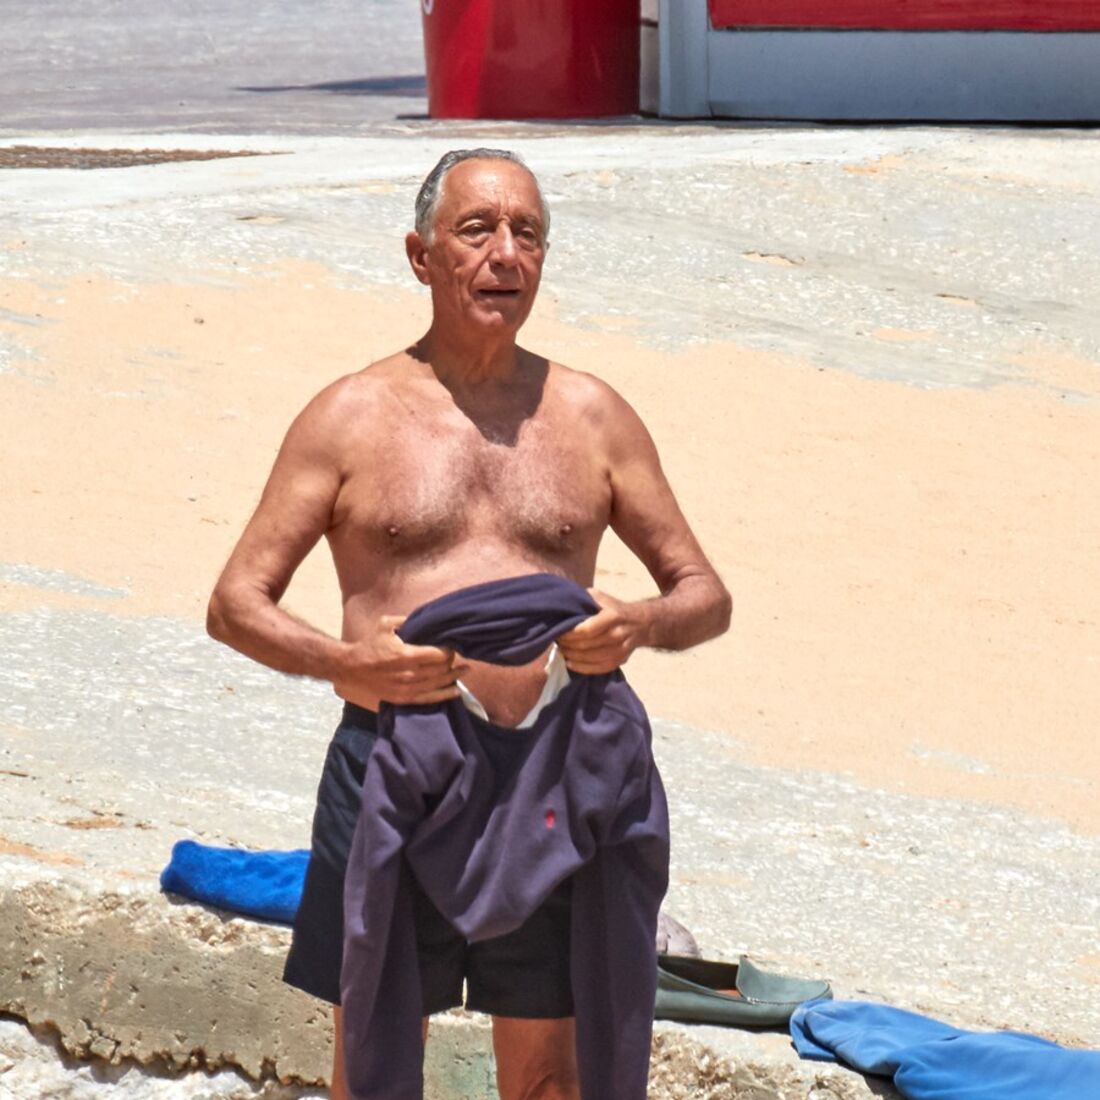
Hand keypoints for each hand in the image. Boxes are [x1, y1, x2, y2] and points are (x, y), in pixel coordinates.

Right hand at [332, 615, 467, 706]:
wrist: (352, 668)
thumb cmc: (370, 644)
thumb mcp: (385, 624)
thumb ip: (406, 620)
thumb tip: (426, 619)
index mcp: (404, 655)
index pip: (437, 655)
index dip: (448, 650)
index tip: (452, 645)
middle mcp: (408, 674)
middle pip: (439, 670)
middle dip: (451, 663)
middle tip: (459, 656)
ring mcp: (406, 689)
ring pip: (437, 684)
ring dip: (453, 677)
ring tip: (465, 670)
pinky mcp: (403, 699)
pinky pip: (428, 699)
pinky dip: (444, 695)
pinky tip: (456, 690)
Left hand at [557, 589, 652, 674]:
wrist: (642, 623)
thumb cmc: (615, 608)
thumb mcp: (601, 597)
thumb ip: (583, 598)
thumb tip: (562, 602)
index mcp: (612, 616)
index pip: (586, 630)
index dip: (569, 634)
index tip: (559, 631)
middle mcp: (617, 634)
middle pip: (586, 645)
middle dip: (568, 644)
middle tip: (557, 640)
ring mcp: (620, 650)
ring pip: (591, 658)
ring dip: (572, 656)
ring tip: (562, 650)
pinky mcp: (620, 660)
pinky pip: (599, 668)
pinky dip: (582, 668)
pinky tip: (570, 663)